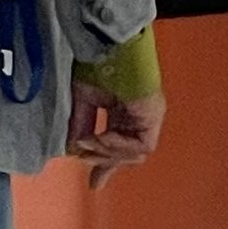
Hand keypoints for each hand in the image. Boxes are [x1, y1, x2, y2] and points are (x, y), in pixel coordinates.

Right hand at [66, 69, 165, 191]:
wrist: (108, 45)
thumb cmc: (97, 63)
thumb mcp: (82, 99)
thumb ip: (80, 125)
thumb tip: (74, 150)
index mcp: (124, 111)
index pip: (119, 145)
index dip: (106, 164)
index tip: (94, 183)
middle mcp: (139, 116)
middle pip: (129, 154)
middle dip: (107, 164)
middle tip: (89, 169)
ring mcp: (149, 117)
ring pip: (133, 153)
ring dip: (107, 153)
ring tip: (87, 143)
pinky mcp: (153, 116)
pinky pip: (140, 146)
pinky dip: (118, 147)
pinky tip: (101, 137)